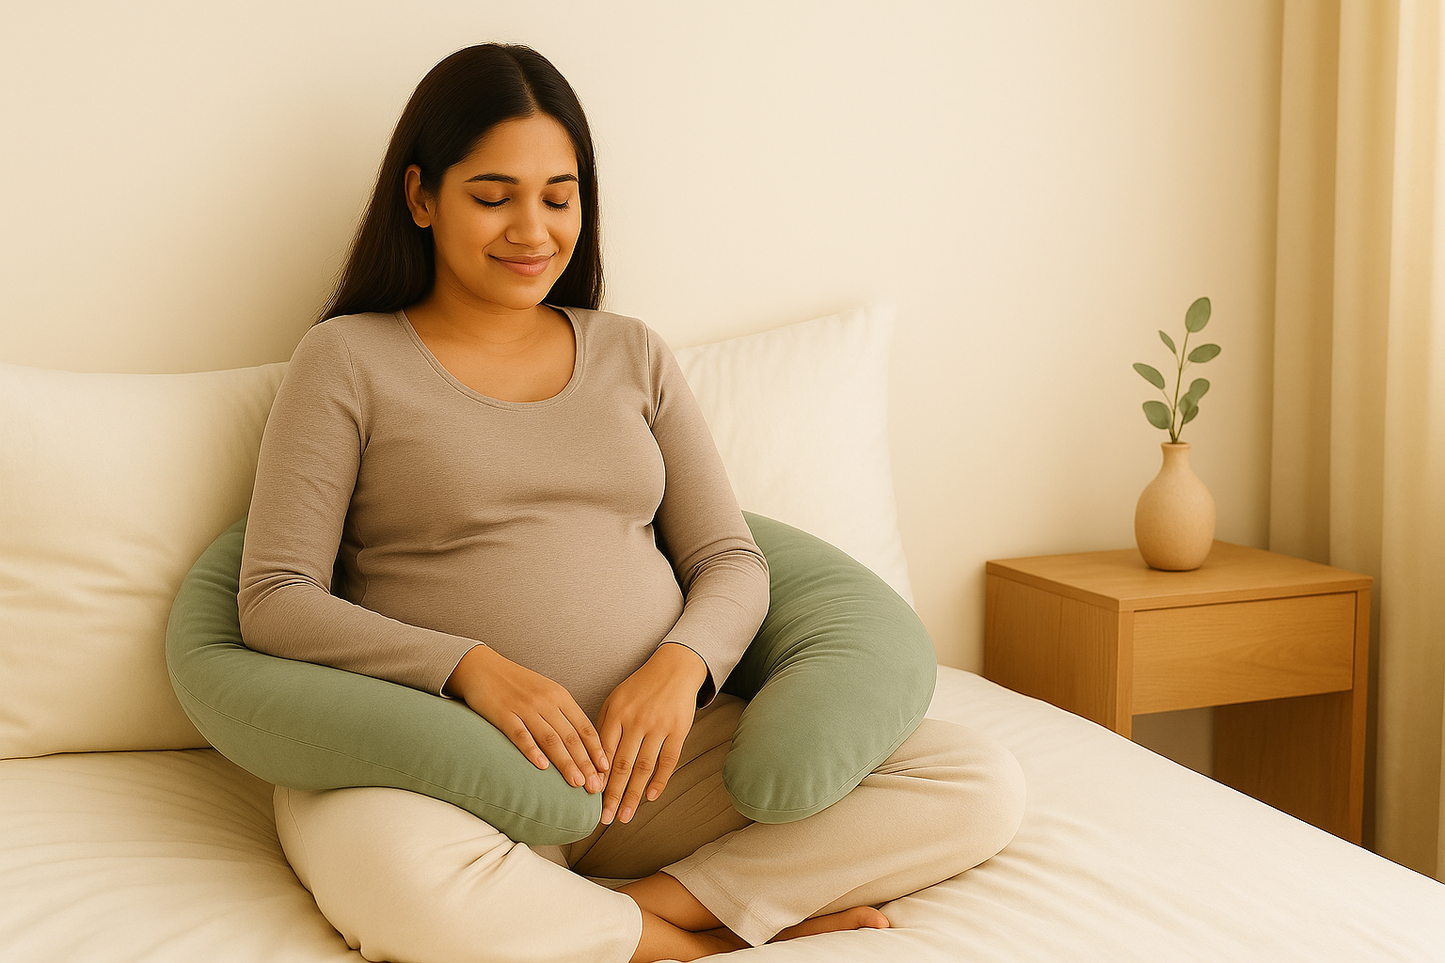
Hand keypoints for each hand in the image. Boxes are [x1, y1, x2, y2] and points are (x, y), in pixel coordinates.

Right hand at [445, 645, 608, 792]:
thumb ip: (562, 714)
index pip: (584, 726)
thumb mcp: (546, 692)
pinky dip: (532, 750)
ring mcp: (524, 707)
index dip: (596, 749)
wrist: (483, 667)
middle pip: (570, 736)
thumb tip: (581, 743)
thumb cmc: (517, 684)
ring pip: (550, 738)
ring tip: (577, 782)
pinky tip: (542, 766)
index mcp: (560, 696)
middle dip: (585, 763)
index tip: (605, 769)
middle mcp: (546, 701)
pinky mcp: (502, 713)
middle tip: (595, 786)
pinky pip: (519, 734)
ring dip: (565, 762)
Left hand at [596, 642, 707, 824]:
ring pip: (644, 767)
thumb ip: (604, 727)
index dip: (597, 777)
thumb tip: (592, 761)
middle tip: (604, 818)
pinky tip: (651, 797)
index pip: (603, 752)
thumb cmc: (639, 688)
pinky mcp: (679, 729)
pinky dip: (660, 780)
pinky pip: (668, 760)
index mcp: (617, 713)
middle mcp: (636, 720)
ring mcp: (658, 726)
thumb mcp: (616, 700)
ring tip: (625, 816)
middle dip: (612, 794)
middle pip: (622, 765)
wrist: (673, 668)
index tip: (589, 800)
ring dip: (634, 795)